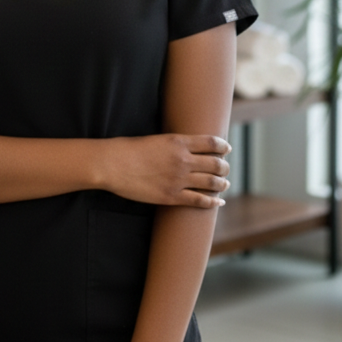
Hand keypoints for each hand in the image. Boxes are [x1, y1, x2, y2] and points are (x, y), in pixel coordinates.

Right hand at [103, 132, 230, 207]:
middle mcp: (183, 160)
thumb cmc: (129, 149)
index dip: (223, 146)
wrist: (113, 164)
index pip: (211, 143)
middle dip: (224, 167)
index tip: (227, 149)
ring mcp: (179, 179)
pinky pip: (199, 200)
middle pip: (216, 164)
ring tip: (225, 184)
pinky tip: (219, 202)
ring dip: (222, 184)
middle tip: (226, 169)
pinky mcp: (172, 196)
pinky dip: (213, 202)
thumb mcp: (156, 139)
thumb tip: (186, 148)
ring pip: (211, 183)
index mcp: (179, 142)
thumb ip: (174, 144)